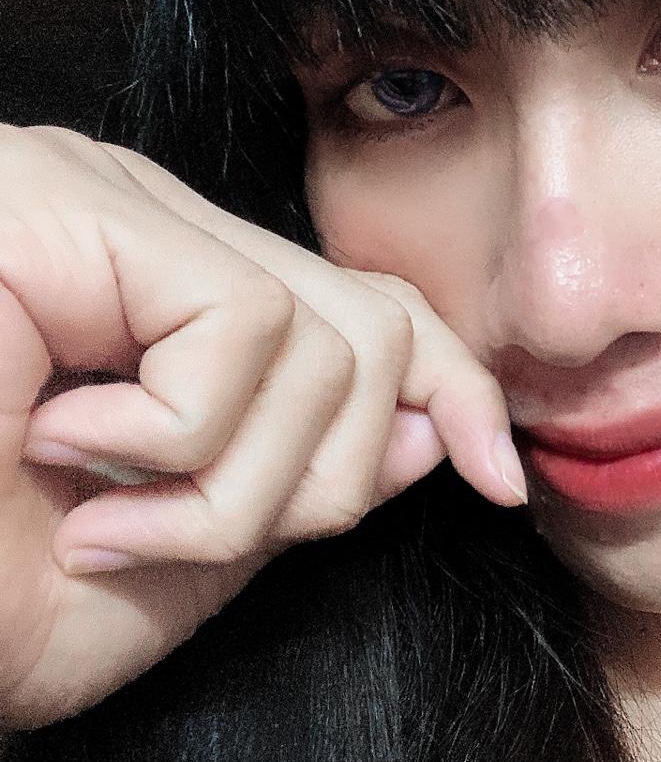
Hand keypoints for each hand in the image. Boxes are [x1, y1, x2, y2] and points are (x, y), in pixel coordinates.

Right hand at [0, 124, 525, 730]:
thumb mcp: (178, 561)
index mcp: (159, 298)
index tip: (499, 480)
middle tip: (156, 538)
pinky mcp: (62, 204)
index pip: (361, 309)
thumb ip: (296, 487)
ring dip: (226, 484)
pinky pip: (244, 328)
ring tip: (93, 516)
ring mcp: (95, 200)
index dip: (447, 387)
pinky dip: (177, 445)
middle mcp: (135, 228)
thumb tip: (430, 427)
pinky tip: (60, 455)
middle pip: (370, 327)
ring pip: (329, 339)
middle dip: (314, 478)